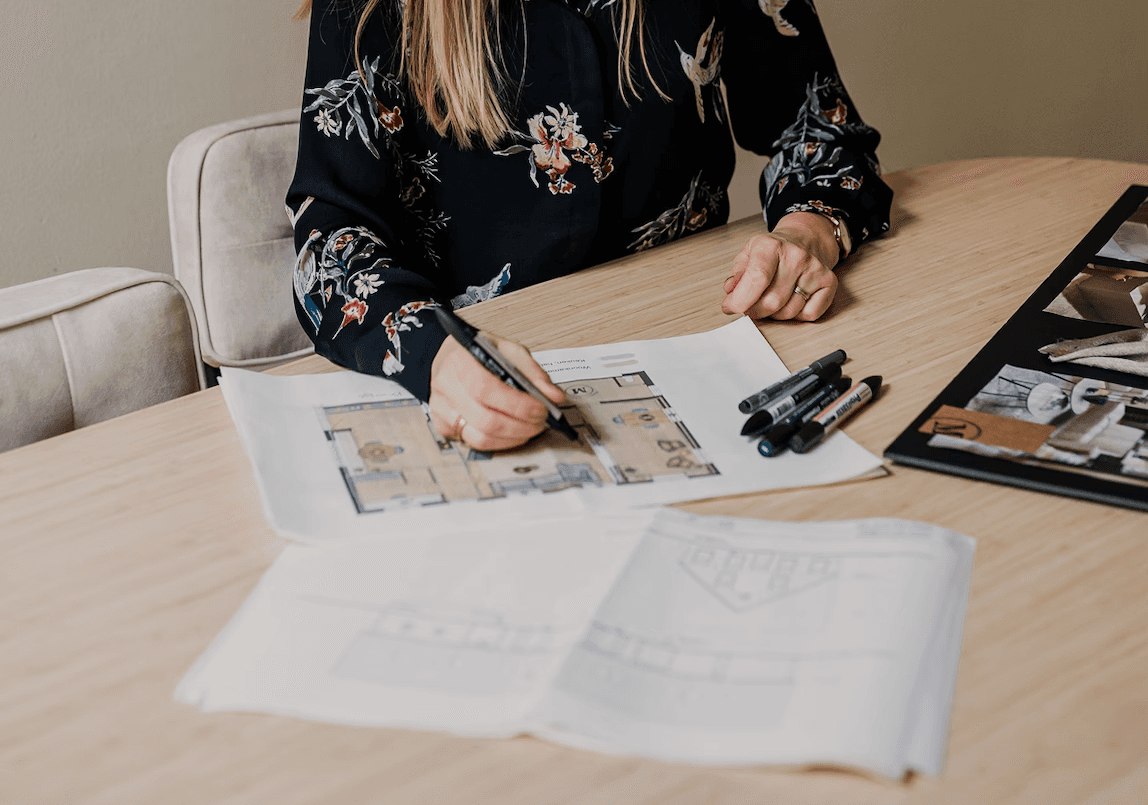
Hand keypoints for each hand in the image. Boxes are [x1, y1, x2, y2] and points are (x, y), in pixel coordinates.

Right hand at [429, 333, 566, 450]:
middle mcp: (445, 386)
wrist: (451, 357)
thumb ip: (533, 372)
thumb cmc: (479, 353)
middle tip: (541, 421)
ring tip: (530, 428)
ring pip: (480, 438)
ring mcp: (441, 409)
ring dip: (513, 438)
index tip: (541, 409)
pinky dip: (500, 442)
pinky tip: (513, 432)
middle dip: (521, 426)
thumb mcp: (508, 350)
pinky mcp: (443, 426)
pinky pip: (475, 443)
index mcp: (459, 360)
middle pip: (485, 419)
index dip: (518, 404)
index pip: (487, 389)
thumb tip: (554, 396)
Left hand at [721, 211, 840, 320]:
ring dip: (775, 314)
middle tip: (749, 307)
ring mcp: (815, 270)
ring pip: (789, 312)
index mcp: (772, 246)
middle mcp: (796, 256)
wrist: (806, 238)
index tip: (730, 307)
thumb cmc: (775, 250)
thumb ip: (737, 274)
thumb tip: (732, 292)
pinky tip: (791, 301)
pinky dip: (797, 315)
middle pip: (771, 302)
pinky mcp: (829, 282)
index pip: (756, 279)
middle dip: (755, 311)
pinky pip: (809, 314)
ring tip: (771, 300)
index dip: (740, 300)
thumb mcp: (749, 253)